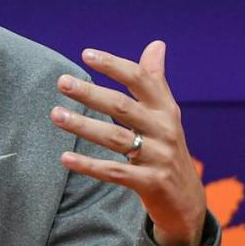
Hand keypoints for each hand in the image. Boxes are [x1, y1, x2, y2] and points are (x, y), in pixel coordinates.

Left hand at [50, 41, 206, 245]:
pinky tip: (65, 157)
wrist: (188, 201)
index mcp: (166, 110)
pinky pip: (115, 172)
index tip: (86, 54)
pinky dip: (89, 165)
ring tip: (56, 115)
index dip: (114, 65)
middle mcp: (164, 130)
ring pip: (116, 138)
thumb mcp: (166, 115)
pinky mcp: (151, 183)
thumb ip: (155, 81)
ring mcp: (159, 157)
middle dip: (91, 93)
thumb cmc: (168, 148)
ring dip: (84, 126)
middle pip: (123, 107)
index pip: (140, 80)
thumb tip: (157, 44)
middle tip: (62, 82)